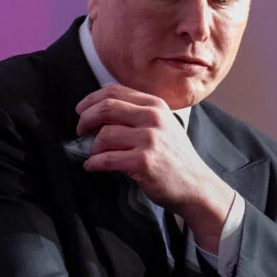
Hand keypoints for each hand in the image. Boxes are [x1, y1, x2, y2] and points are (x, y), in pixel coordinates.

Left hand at [76, 84, 234, 252]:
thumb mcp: (163, 125)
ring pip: (104, 135)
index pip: (114, 91)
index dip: (91, 100)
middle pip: (105, 108)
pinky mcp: (143, 162)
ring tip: (97, 155)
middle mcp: (153, 118)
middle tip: (80, 131)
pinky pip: (106, 159)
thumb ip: (138, 113)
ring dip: (93, 147)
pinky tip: (92, 167)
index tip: (81, 110)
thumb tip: (99, 110)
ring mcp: (149, 140)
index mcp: (155, 105)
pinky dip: (94, 163)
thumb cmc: (174, 157)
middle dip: (86, 119)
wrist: (196, 186)